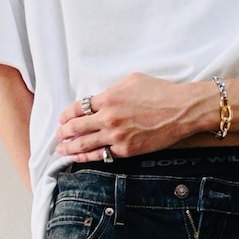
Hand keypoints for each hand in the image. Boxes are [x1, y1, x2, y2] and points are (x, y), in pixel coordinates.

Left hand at [56, 73, 209, 161]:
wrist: (180, 110)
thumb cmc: (160, 92)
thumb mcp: (132, 80)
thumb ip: (112, 90)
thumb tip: (101, 98)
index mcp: (108, 98)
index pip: (78, 108)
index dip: (66, 115)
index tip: (63, 119)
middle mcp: (108, 118)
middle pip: (76, 128)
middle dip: (63, 132)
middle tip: (58, 136)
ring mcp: (116, 136)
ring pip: (84, 144)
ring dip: (69, 148)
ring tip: (61, 150)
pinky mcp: (126, 150)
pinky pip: (101, 156)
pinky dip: (87, 157)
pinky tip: (79, 158)